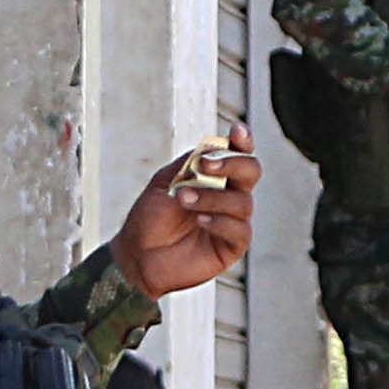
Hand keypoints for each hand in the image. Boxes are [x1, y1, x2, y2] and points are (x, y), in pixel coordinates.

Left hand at [110, 127, 255, 295]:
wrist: (137, 256)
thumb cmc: (150, 219)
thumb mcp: (164, 183)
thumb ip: (188, 164)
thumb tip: (211, 148)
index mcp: (215, 176)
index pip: (238, 153)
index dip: (243, 141)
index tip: (236, 132)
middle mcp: (229, 195)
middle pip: (251, 171)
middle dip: (232, 163)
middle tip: (204, 166)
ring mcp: (232, 221)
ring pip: (242, 202)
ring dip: (212, 197)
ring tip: (183, 199)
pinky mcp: (231, 246)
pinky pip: (239, 231)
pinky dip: (220, 222)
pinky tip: (200, 220)